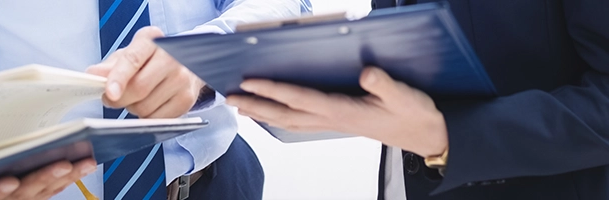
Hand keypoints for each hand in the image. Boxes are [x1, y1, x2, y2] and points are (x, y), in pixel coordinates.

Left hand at [86, 26, 205, 117]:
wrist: (183, 64)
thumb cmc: (148, 60)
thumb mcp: (126, 56)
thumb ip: (108, 66)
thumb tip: (92, 74)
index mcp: (151, 40)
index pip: (132, 60)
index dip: (118, 79)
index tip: (109, 93)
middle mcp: (171, 56)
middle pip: (139, 88)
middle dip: (120, 99)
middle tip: (113, 98)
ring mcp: (182, 78)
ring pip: (146, 107)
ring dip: (133, 108)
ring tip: (137, 98)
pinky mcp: (188, 98)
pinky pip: (157, 119)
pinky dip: (147, 117)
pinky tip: (150, 105)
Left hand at [226, 67, 448, 156]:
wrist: (425, 135)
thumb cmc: (414, 114)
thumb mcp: (406, 96)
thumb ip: (385, 84)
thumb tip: (366, 71)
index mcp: (344, 110)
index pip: (301, 98)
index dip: (274, 90)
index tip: (251, 82)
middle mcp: (332, 119)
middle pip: (284, 113)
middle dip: (255, 105)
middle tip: (230, 97)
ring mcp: (331, 123)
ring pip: (287, 119)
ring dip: (261, 112)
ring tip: (238, 104)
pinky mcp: (335, 122)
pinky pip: (298, 121)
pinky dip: (278, 116)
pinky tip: (268, 112)